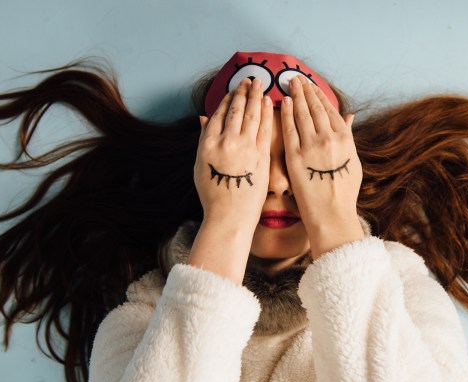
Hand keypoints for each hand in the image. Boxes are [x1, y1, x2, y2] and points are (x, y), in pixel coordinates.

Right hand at [195, 77, 272, 227]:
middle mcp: (225, 141)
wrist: (229, 216)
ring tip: (259, 84)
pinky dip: (266, 113)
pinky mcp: (261, 155)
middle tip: (249, 79)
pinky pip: (264, 128)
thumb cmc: (213, 194)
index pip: (218, 114)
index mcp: (208, 143)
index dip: (227, 100)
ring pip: (251, 115)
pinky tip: (268, 102)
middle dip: (243, 92)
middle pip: (236, 110)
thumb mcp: (199, 165)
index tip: (232, 90)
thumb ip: (203, 139)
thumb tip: (203, 118)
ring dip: (255, 96)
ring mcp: (245, 147)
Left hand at [280, 75, 361, 232]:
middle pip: (315, 108)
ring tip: (289, 83)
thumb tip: (350, 117)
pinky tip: (282, 102)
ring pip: (302, 114)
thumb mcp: (353, 161)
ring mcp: (312, 146)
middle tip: (296, 78)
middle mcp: (329, 138)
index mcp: (345, 139)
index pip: (330, 110)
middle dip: (305, 90)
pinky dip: (286, 114)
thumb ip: (348, 136)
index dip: (319, 95)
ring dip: (295, 96)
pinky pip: (289, 129)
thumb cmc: (343, 191)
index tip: (311, 85)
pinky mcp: (295, 156)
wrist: (331, 213)